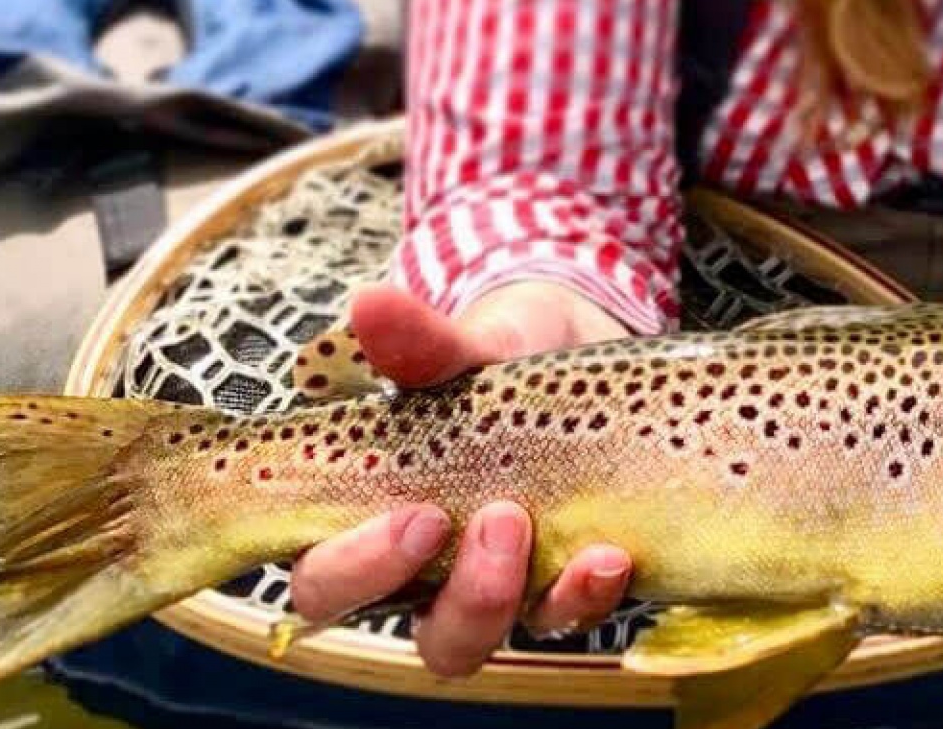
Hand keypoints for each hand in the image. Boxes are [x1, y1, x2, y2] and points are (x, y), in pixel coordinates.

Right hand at [288, 281, 638, 676]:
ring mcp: (507, 587)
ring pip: (498, 640)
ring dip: (532, 603)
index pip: (328, 582)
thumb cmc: (499, 357)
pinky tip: (614, 555)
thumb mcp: (468, 345)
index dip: (361, 568)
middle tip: (502, 521)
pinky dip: (592, 595)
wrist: (586, 347)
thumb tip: (370, 303)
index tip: (420, 514)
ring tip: (579, 548)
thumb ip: (423, 343)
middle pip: (426, 636)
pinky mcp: (573, 582)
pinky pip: (573, 616)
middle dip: (463, 600)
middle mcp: (433, 575)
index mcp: (373, 523)